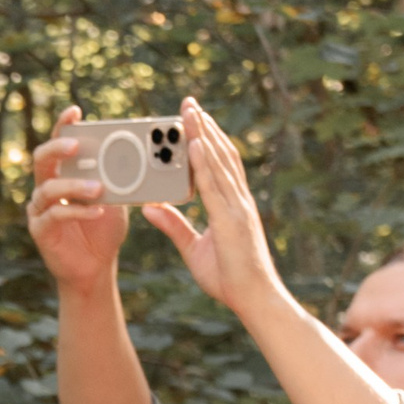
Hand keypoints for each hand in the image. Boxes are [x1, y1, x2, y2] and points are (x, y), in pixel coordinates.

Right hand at [25, 109, 131, 299]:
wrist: (96, 266)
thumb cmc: (104, 228)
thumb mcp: (117, 197)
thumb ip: (120, 178)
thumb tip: (140, 154)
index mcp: (63, 173)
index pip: (58, 143)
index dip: (62, 125)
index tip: (75, 111)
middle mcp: (46, 187)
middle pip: (42, 159)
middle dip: (57, 148)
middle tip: (76, 146)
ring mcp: (40, 209)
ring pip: (49, 188)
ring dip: (74, 185)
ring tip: (98, 188)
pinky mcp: (41, 231)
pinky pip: (55, 215)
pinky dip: (77, 211)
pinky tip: (97, 211)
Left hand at [140, 100, 288, 320]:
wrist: (253, 299)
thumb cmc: (229, 279)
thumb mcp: (193, 249)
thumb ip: (173, 226)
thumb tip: (150, 207)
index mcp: (231, 205)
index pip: (219, 164)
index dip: (208, 140)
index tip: (194, 120)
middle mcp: (237, 200)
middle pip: (221, 155)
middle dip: (204, 127)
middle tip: (188, 103)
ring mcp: (237, 208)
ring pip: (219, 164)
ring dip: (204, 136)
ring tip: (189, 112)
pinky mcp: (232, 221)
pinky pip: (215, 187)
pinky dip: (205, 164)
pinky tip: (194, 145)